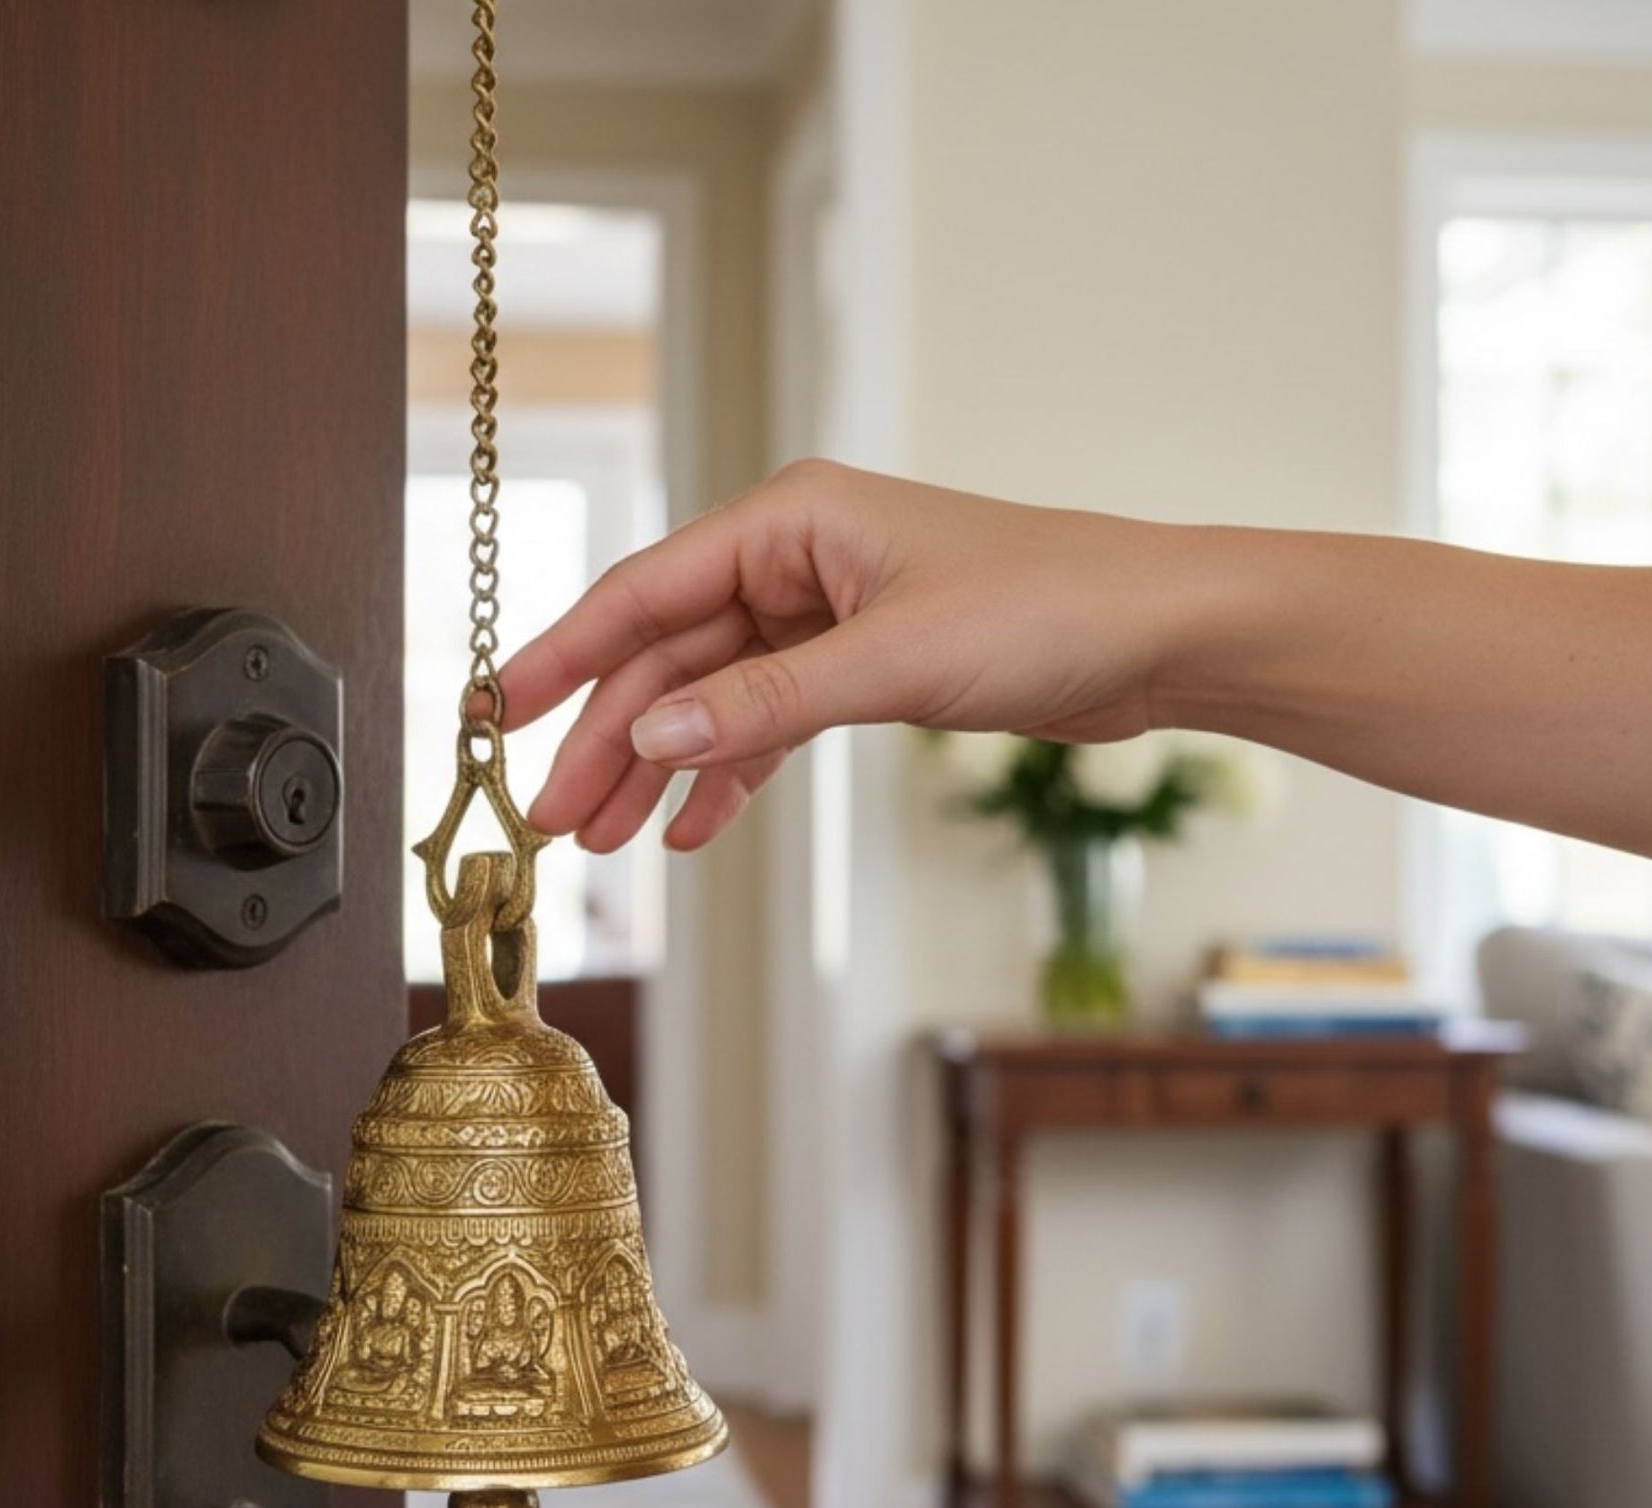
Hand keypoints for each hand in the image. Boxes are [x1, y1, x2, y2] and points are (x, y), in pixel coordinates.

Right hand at [495, 460, 1197, 850]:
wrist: (1155, 635)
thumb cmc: (1046, 609)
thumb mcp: (892, 660)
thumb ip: (763, 703)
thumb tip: (649, 734)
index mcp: (791, 520)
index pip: (647, 591)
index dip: (565, 656)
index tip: (497, 712)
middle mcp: (798, 560)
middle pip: (671, 658)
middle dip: (610, 739)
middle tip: (554, 820)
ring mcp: (828, 617)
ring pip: (714, 699)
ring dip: (662, 769)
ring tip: (608, 842)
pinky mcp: (863, 667)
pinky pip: (769, 725)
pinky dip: (731, 777)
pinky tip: (692, 830)